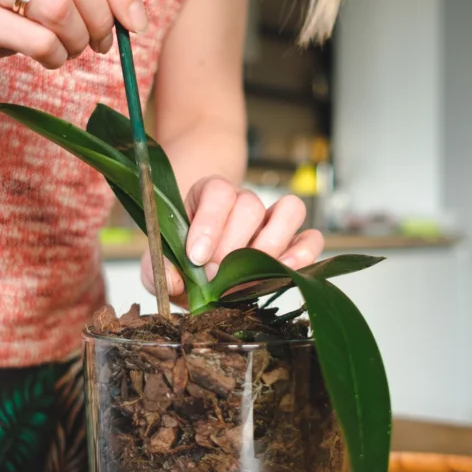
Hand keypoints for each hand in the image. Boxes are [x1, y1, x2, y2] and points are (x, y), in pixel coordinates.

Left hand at [140, 176, 325, 301]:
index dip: (209, 223)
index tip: (197, 257)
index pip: (218, 191)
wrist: (199, 275)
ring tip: (250, 274)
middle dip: (233, 246)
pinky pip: (312, 238)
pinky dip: (303, 254)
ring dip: (271, 244)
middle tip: (217, 276)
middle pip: (250, 205)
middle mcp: (243, 203)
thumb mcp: (160, 266)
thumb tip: (175, 280)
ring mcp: (272, 220)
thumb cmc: (181, 264)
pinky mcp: (294, 242)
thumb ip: (160, 270)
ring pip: (289, 210)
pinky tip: (283, 272)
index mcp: (208, 197)